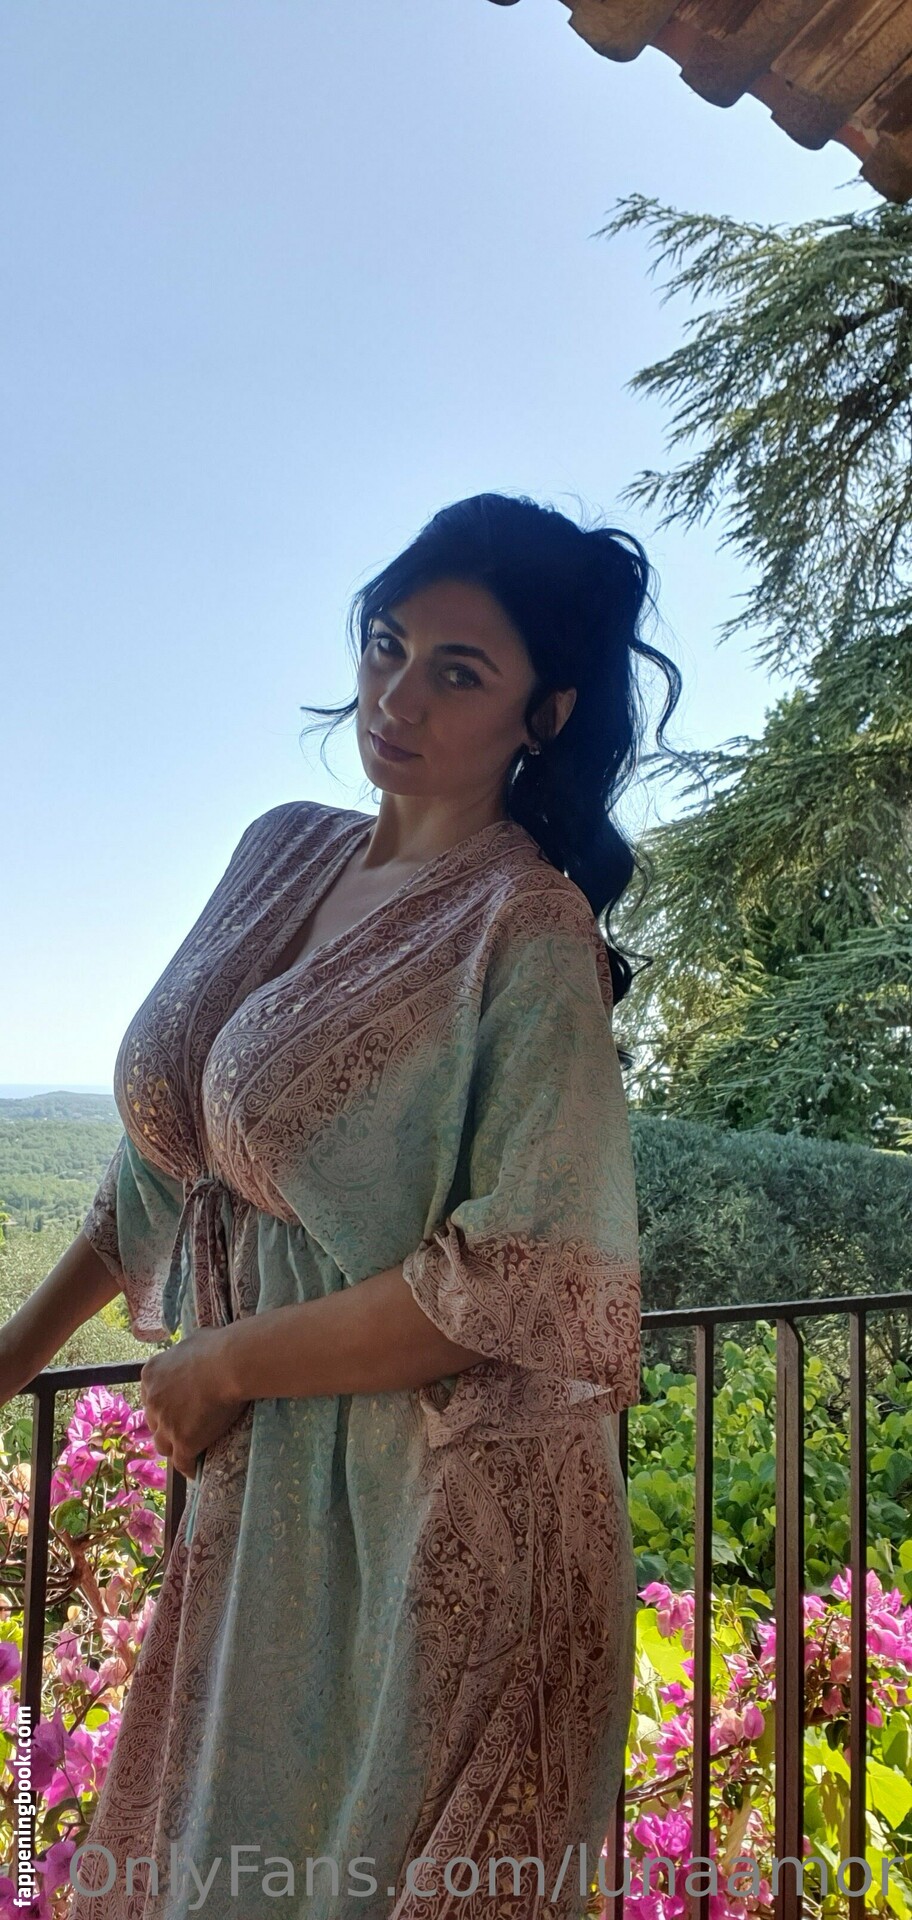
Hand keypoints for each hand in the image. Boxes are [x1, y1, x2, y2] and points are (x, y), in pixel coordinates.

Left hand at [140, 1326, 248, 1479]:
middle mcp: (152, 1400)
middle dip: (165, 1426)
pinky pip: (182, 1462)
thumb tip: (196, 1346)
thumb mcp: (195, 1340)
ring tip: (187, 1452)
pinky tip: (195, 1471)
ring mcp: (166, 1423)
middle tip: (183, 1429)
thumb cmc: (217, 1347)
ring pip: (162, 1444)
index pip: (150, 1396)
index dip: (163, 1404)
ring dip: (173, 1447)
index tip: (175, 1408)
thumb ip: (187, 1350)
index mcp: (151, 1374)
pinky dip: (188, 1467)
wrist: (229, 1364)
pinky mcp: (182, 1441)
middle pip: (154, 1421)